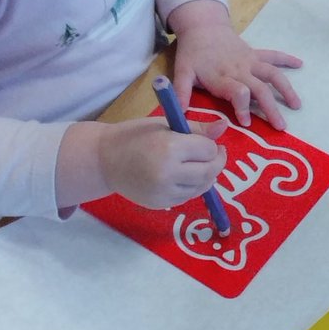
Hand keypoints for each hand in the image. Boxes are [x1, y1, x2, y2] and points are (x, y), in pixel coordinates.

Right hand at [97, 116, 227, 208]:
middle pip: (209, 171)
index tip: (205, 141)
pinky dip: (193, 187)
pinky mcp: (161, 204)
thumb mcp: (165, 125)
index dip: (211, 145)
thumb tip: (224, 126)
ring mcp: (164, 192)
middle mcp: (168, 173)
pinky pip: (188, 197)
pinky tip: (184, 176)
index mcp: (169, 147)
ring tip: (198, 164)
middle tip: (213, 153)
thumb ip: (196, 129)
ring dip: (207, 175)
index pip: (208, 150)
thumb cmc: (134, 136)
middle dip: (216, 162)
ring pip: (202, 187)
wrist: (104, 160)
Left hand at [169, 0, 301, 128]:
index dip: (244, 107)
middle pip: (260, 89)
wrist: (203, 26)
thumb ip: (181, 93)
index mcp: (222, 76)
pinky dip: (287, 59)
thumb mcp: (183, 72)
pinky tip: (301, 65)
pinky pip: (274, 56)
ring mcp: (250, 61)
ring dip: (286, 89)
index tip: (246, 123)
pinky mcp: (256, 54)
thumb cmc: (192, 53)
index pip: (238, 92)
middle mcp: (240, 69)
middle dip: (271, 108)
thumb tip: (179, 115)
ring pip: (272, 74)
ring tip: (296, 106)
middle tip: (281, 127)